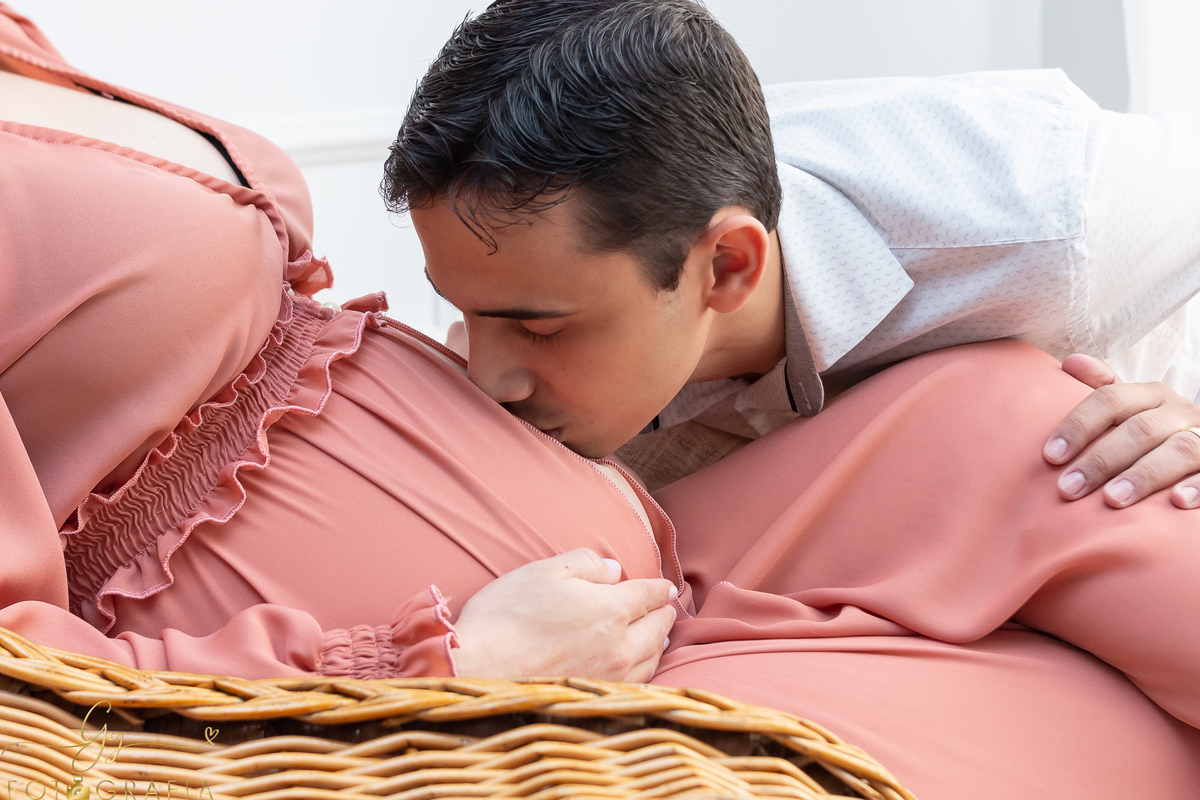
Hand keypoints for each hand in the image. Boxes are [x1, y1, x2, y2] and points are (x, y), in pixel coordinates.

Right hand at [452, 548, 677, 680]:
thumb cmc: (506, 616)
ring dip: (658, 642)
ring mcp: (611, 676)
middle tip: (665, 608)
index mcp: (611, 609)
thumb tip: (614, 569)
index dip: (659, 588)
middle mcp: (620, 645)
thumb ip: (585, 563)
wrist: (477, 669)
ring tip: (658, 635)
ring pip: (651, 657)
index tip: (665, 587)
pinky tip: (638, 664)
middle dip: (663, 613)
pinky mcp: (597, 697)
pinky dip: (645, 667)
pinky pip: (637, 681)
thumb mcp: (543, 571)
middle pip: (659, 628)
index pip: (650, 594)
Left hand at [1044, 354, 1199, 507]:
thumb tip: (1071, 362)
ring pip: (1179, 449)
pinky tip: (1176, 503)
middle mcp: (1179, 411)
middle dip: (1102, 460)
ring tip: (1113, 500)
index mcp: (1150, 395)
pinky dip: (1197, 486)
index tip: (1051, 456)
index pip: (1110, 399)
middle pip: (1140, 429)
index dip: (1079, 425)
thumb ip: (1102, 389)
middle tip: (1070, 488)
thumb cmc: (1153, 434)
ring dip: (1144, 475)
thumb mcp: (1131, 409)